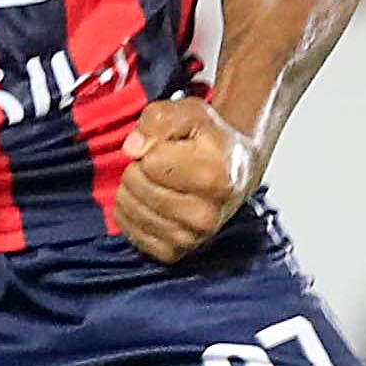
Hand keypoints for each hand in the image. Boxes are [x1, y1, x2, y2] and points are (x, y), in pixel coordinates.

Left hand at [115, 94, 258, 260]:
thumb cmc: (211, 141)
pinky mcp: (177, 253)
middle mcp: (207, 215)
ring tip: (152, 181)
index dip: (152, 148)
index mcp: (216, 178)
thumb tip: (132, 149)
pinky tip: (144, 201)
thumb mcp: (190, 112)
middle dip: (138, 169)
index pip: (150, 162)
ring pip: (132, 210)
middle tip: (158, 165)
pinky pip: (133, 234)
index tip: (169, 148)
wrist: (234, 172)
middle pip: (138, 186)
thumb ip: (158, 120)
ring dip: (131, 191)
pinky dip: (130, 216)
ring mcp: (193, 238)